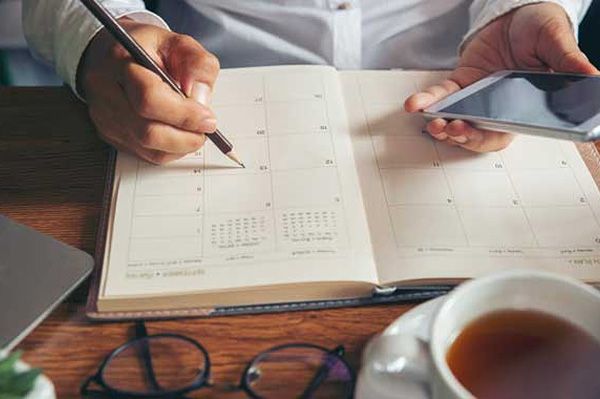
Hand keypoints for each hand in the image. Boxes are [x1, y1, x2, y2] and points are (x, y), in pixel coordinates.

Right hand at [78, 19, 219, 163]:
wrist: (110, 55)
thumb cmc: (146, 49)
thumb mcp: (179, 43)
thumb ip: (198, 66)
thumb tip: (201, 99)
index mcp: (120, 62)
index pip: (149, 98)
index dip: (184, 114)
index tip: (208, 118)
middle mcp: (106, 92)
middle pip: (147, 131)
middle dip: (185, 137)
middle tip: (206, 130)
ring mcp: (105, 117)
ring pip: (147, 148)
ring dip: (180, 146)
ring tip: (195, 131)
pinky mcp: (110, 135)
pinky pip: (145, 154)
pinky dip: (169, 150)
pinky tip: (179, 135)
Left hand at [405, 2, 598, 151]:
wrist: (517, 14)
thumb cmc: (541, 29)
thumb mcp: (556, 41)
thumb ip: (568, 60)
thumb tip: (591, 77)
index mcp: (524, 105)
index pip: (507, 131)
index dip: (490, 138)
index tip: (477, 136)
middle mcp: (498, 107)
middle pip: (478, 132)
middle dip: (464, 136)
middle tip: (454, 130)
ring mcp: (476, 97)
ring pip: (457, 120)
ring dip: (443, 126)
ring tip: (434, 124)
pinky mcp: (460, 84)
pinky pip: (441, 96)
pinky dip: (427, 101)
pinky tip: (414, 104)